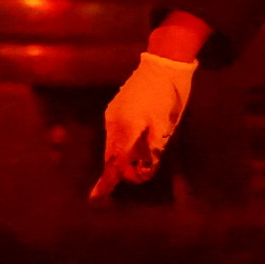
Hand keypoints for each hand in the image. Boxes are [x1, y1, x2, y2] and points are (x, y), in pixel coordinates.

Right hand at [92, 47, 199, 195]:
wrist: (163, 64)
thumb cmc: (169, 96)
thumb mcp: (165, 126)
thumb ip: (153, 149)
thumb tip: (144, 170)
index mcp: (127, 128)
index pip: (115, 161)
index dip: (107, 181)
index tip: (95, 199)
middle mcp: (114, 122)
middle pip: (111, 154)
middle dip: (117, 171)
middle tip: (127, 182)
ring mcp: (112, 114)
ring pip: (113, 144)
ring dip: (121, 158)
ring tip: (135, 166)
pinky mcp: (115, 108)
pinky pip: (114, 133)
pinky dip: (121, 144)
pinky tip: (133, 146)